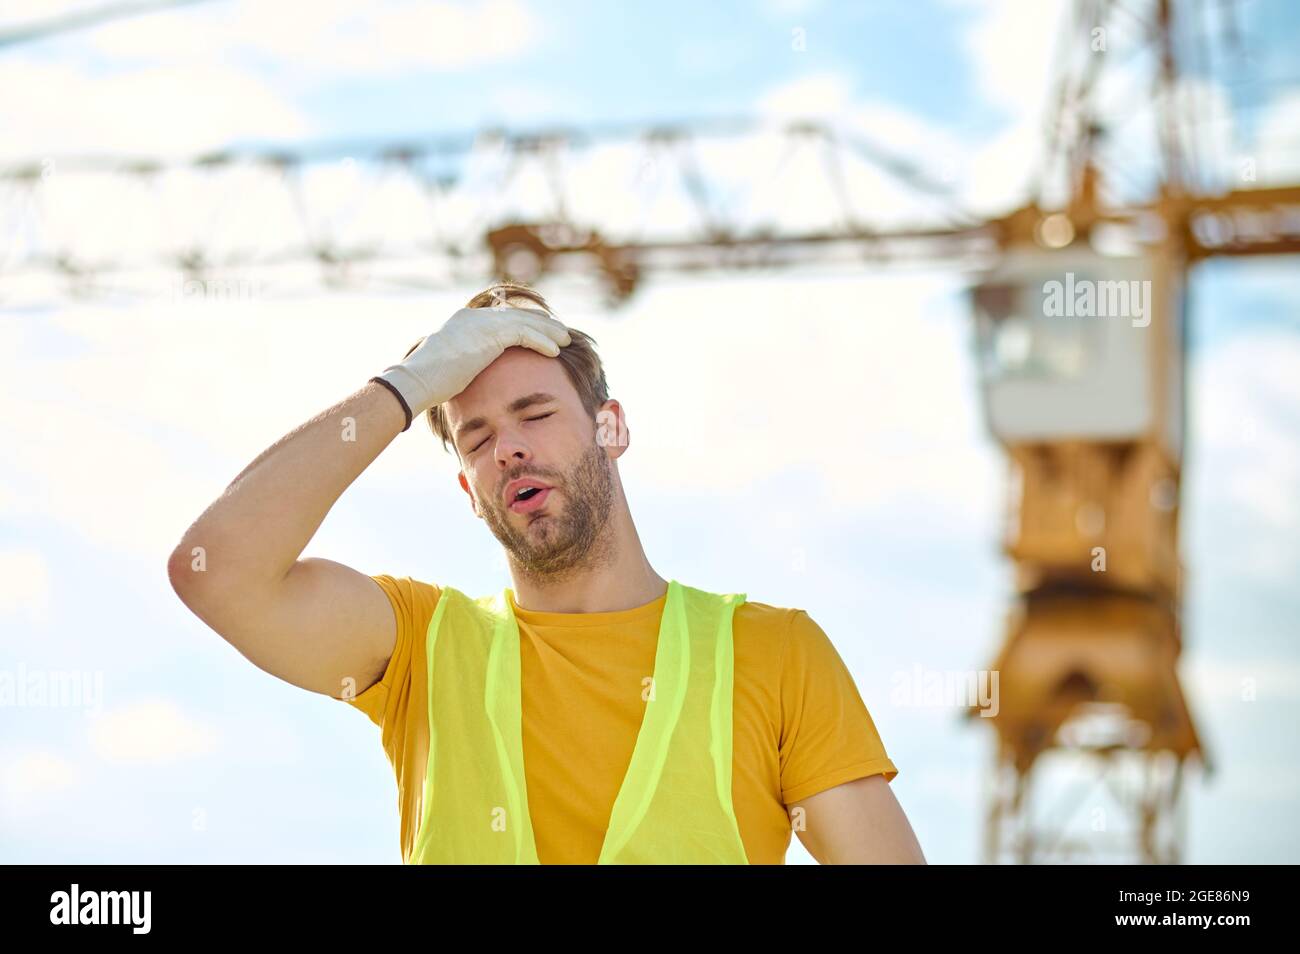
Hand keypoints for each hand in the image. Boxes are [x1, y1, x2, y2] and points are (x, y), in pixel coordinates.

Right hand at [376, 306, 571, 421]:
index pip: (503, 316)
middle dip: (542, 323)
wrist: (418, 381)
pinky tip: (555, 351)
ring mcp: (482, 322)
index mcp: (466, 320)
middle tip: (561, 332)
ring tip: (566, 340)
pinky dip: (542, 342)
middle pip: (517, 314)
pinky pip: (525, 334)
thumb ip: (470, 361)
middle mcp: (475, 316)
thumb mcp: (454, 366)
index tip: (543, 331)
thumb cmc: (430, 383)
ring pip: (526, 322)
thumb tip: (476, 372)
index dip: (526, 322)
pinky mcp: (490, 334)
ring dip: (548, 332)